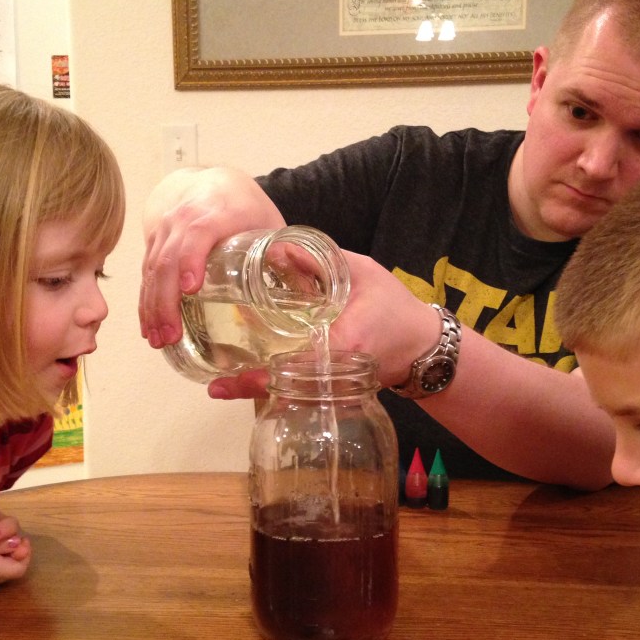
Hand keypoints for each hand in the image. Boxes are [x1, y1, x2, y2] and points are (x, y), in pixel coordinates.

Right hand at [141, 167, 285, 348]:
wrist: (208, 181)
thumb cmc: (243, 205)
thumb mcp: (268, 221)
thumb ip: (283, 252)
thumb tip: (308, 291)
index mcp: (216, 211)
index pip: (198, 233)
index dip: (192, 258)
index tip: (192, 288)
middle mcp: (183, 218)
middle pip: (168, 259)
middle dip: (166, 300)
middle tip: (172, 335)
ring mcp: (164, 231)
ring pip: (152, 269)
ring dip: (152, 307)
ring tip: (159, 341)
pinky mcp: (153, 244)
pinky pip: (146, 274)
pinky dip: (146, 302)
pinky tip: (151, 328)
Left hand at [206, 251, 438, 398]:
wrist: (422, 343)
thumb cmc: (395, 306)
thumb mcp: (364, 271)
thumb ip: (320, 260)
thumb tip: (276, 247)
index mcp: (343, 342)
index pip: (295, 365)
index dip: (260, 375)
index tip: (229, 381)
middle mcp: (337, 370)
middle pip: (287, 386)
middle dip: (251, 387)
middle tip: (218, 386)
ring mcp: (337, 383)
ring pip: (292, 392)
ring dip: (260, 390)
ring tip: (222, 387)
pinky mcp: (336, 385)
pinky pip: (301, 388)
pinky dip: (277, 385)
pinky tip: (250, 380)